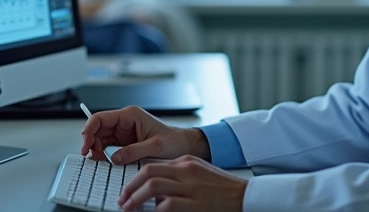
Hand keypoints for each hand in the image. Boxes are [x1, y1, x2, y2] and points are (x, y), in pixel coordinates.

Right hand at [80, 106, 210, 163]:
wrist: (184, 146)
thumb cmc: (173, 140)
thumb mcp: (155, 146)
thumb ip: (134, 151)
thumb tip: (114, 158)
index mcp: (130, 115)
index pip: (101, 118)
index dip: (89, 130)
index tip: (86, 145)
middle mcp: (125, 122)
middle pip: (98, 129)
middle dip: (91, 142)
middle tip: (91, 157)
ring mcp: (124, 132)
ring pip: (101, 138)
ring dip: (97, 149)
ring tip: (99, 161)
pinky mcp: (125, 142)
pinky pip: (108, 146)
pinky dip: (103, 154)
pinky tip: (105, 161)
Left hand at [119, 155, 245, 211]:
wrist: (246, 197)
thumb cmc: (222, 189)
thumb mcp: (199, 173)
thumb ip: (178, 175)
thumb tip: (154, 187)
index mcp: (187, 161)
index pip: (153, 164)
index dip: (135, 178)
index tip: (127, 190)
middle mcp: (187, 170)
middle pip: (149, 172)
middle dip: (130, 186)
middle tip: (123, 199)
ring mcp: (191, 187)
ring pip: (154, 186)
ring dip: (136, 198)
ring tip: (129, 208)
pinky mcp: (195, 204)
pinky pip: (166, 205)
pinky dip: (154, 210)